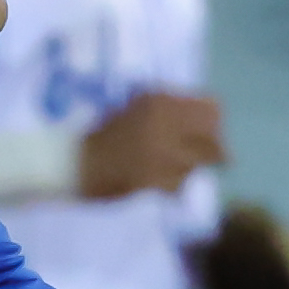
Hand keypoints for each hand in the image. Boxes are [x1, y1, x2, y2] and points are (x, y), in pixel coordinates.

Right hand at [79, 90, 225, 198]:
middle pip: (213, 141)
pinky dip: (173, 186)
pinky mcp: (153, 180)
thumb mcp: (139, 105)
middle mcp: (166, 125)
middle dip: (210, 151)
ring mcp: (161, 154)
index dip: (212, 124)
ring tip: (170, 169)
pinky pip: (179, 186)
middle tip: (200, 158)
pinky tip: (159, 183)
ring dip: (188, 170)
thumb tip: (205, 119)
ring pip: (197, 166)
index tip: (206, 133)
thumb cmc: (105, 131)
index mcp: (161, 101)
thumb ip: (170, 109)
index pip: (212, 110)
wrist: (75, 160)